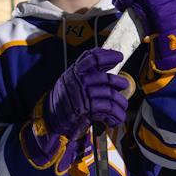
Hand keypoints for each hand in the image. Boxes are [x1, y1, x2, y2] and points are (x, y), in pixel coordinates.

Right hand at [24, 48, 128, 170]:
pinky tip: (115, 119)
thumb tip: (108, 62)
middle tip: (124, 85)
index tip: (119, 56)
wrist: (50, 119)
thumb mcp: (71, 81)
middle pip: (106, 78)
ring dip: (120, 103)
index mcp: (75, 72)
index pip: (92, 58)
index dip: (108, 56)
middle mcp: (78, 81)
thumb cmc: (64, 100)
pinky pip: (108, 109)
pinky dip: (116, 116)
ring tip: (121, 108)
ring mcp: (82, 95)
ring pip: (111, 95)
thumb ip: (87, 72)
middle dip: (120, 82)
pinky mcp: (85, 109)